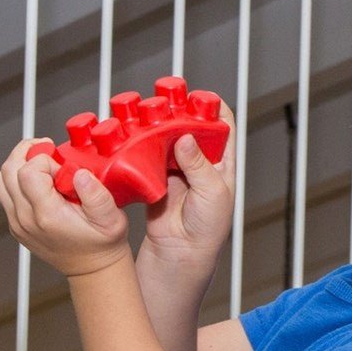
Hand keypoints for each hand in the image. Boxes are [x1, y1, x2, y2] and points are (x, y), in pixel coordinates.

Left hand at [0, 138, 129, 276]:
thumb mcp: (112, 220)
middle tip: (48, 154)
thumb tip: (80, 174)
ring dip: (20, 166)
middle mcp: (27, 219)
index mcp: (48, 215)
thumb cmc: (102, 245)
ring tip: (40, 165)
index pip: (29, 171)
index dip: (46, 160)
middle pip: (9, 170)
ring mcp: (18, 223)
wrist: (94, 268)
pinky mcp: (16, 224)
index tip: (62, 168)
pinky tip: (38, 184)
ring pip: (2, 180)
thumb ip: (97, 196)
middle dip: (28, 154)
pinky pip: (6, 193)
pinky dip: (18, 182)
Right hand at [141, 100, 235, 266]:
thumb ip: (200, 165)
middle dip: (175, 110)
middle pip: (187, 122)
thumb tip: (187, 136)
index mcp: (221, 162)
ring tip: (143, 116)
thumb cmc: (207, 229)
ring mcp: (174, 164)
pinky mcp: (152, 173)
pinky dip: (136, 142)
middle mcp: (198, 159)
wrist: (179, 253)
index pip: (222, 124)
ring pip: (163, 133)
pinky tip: (129, 134)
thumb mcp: (213, 195)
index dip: (211, 106)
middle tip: (162, 104)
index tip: (196, 97)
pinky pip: (143, 151)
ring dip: (153, 123)